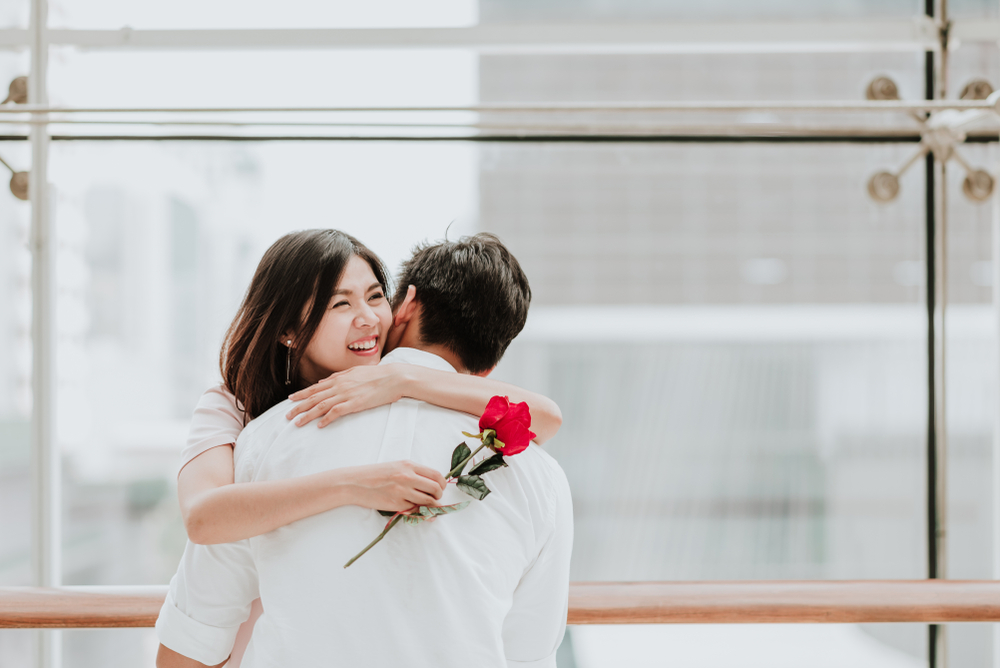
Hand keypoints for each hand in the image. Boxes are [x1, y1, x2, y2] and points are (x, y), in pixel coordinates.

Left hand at [287, 365, 408, 427]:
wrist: (394, 377)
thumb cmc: (377, 375)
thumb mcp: (356, 371)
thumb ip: (339, 376)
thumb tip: (325, 381)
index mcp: (339, 379)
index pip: (315, 388)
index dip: (301, 394)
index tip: (291, 399)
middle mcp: (339, 386)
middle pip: (314, 397)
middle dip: (298, 406)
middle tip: (287, 415)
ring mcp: (346, 395)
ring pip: (321, 406)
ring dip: (307, 415)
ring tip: (297, 423)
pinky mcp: (355, 403)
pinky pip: (336, 412)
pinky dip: (326, 419)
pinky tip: (319, 425)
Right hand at [349, 461, 446, 511]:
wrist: (355, 483)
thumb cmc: (375, 474)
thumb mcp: (396, 467)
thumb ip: (413, 474)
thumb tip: (432, 485)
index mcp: (408, 465)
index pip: (436, 475)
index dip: (442, 484)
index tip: (440, 488)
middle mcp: (407, 477)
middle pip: (436, 488)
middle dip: (439, 496)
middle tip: (434, 499)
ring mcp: (402, 491)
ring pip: (428, 501)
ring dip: (431, 505)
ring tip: (426, 505)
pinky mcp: (396, 504)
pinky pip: (415, 510)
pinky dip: (418, 511)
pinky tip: (415, 510)